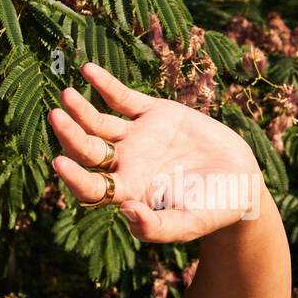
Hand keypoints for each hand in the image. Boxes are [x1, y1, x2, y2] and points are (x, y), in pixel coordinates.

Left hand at [48, 62, 264, 242]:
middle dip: (69, 135)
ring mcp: (136, 138)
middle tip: (56, 117)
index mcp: (127, 191)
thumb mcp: (188, 224)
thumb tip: (126, 211)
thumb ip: (157, 227)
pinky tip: (87, 70)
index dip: (73, 176)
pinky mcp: (153, 114)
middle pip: (86, 150)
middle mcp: (124, 164)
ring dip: (80, 109)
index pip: (89, 186)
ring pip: (98, 122)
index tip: (59, 161)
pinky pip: (123, 98)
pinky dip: (105, 84)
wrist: (240, 181)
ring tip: (65, 95)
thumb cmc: (213, 210)